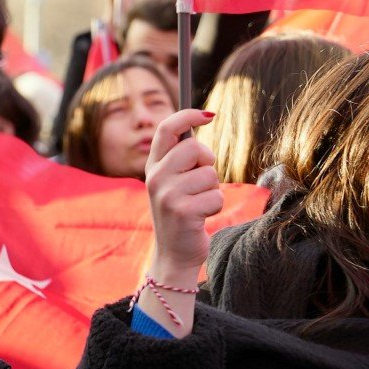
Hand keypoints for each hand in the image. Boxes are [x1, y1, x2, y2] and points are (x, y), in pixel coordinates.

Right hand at [145, 108, 222, 276]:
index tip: (209, 115)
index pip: (167, 130)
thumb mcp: (173, 182)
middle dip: (207, 163)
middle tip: (201, 182)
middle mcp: (155, 178)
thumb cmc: (182, 212)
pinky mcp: (182, 211)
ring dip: (212, 190)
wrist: (174, 253)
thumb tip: (199, 122)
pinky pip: (215, 196)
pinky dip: (215, 207)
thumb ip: (180, 157)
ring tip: (198, 204)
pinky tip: (201, 217)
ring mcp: (166, 194)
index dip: (188, 116)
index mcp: (153, 167)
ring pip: (209, 174)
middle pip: (194, 148)